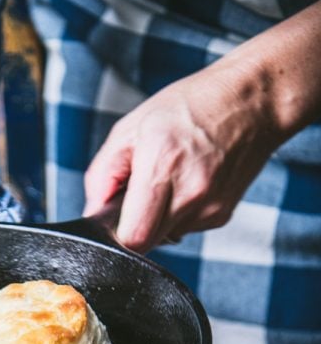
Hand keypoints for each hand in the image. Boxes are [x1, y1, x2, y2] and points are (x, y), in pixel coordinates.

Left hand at [83, 62, 279, 252]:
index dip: (117, 235)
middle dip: (133, 225)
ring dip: (156, 219)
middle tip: (135, 195)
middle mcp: (190, 192)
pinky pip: (185, 228)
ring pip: (165, 237)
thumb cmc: (189, 107)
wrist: (252, 101)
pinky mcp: (222, 215)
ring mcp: (210, 207)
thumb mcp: (130, 128)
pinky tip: (185, 184)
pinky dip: (177, 213)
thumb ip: (102, 175)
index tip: (112, 219)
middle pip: (147, 242)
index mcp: (162, 166)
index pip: (134, 237)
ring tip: (165, 181)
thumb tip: (92, 212)